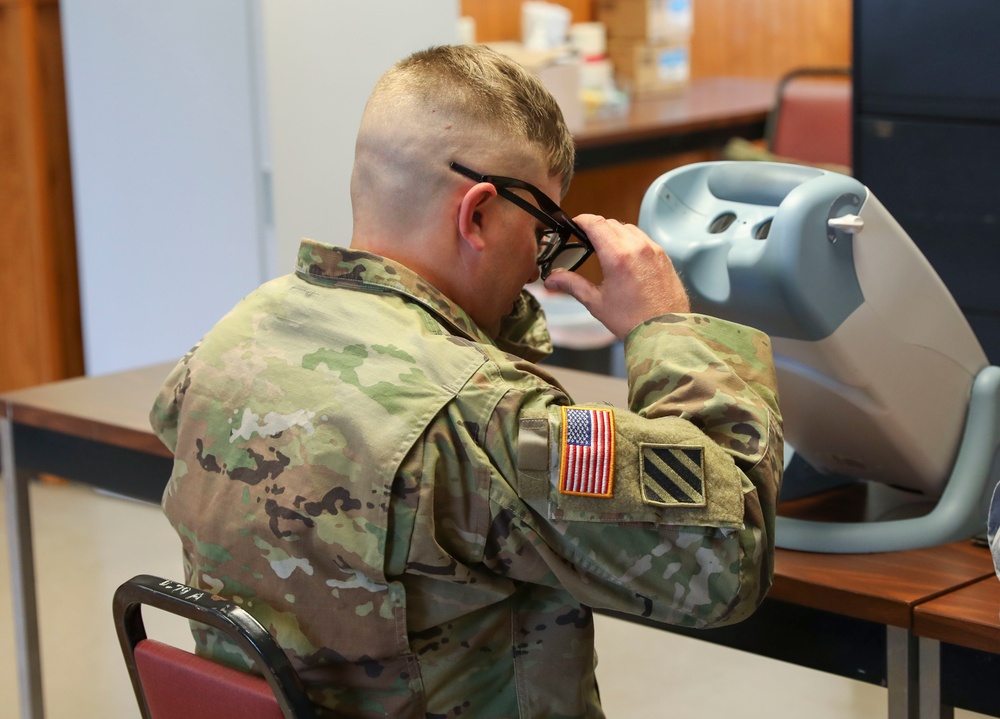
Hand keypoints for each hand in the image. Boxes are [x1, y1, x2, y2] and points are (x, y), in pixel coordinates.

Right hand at [543, 214, 689, 338]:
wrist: (664, 331)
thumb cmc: (631, 320)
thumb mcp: (596, 302)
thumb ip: (572, 285)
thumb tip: (551, 279)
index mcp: (618, 257)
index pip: (596, 223)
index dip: (582, 220)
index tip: (575, 224)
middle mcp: (637, 247)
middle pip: (611, 223)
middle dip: (596, 227)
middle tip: (586, 239)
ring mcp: (653, 250)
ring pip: (629, 228)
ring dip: (615, 232)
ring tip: (606, 248)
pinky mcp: (664, 256)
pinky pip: (644, 238)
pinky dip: (631, 240)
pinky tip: (626, 256)